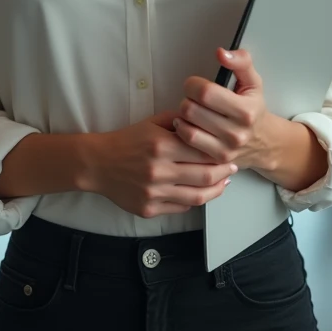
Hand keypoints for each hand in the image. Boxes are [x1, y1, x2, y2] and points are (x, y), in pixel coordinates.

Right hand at [85, 110, 237, 217]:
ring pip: (197, 196)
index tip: (230, 152)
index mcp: (162, 146)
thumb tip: (205, 123)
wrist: (98, 164)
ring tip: (224, 183)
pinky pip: (180, 208)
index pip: (203, 152)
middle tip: (233, 168)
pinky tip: (200, 192)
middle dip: (225, 173)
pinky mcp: (149, 209)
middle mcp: (159, 171)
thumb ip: (179, 121)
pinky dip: (194, 201)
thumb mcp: (152, 123)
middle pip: (205, 176)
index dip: (221, 154)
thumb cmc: (126, 141)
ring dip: (216, 191)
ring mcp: (154, 193)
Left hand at [172, 48, 276, 171]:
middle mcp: (236, 132)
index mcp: (245, 110)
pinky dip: (182, 131)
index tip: (195, 84)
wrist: (265, 142)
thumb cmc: (255, 108)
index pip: (205, 92)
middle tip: (193, 98)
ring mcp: (225, 149)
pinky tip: (189, 125)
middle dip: (187, 99)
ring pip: (187, 128)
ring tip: (191, 112)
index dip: (193, 84)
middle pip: (191, 109)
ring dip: (183, 116)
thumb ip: (241, 62)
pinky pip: (188, 143)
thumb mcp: (253, 82)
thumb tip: (221, 53)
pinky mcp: (216, 159)